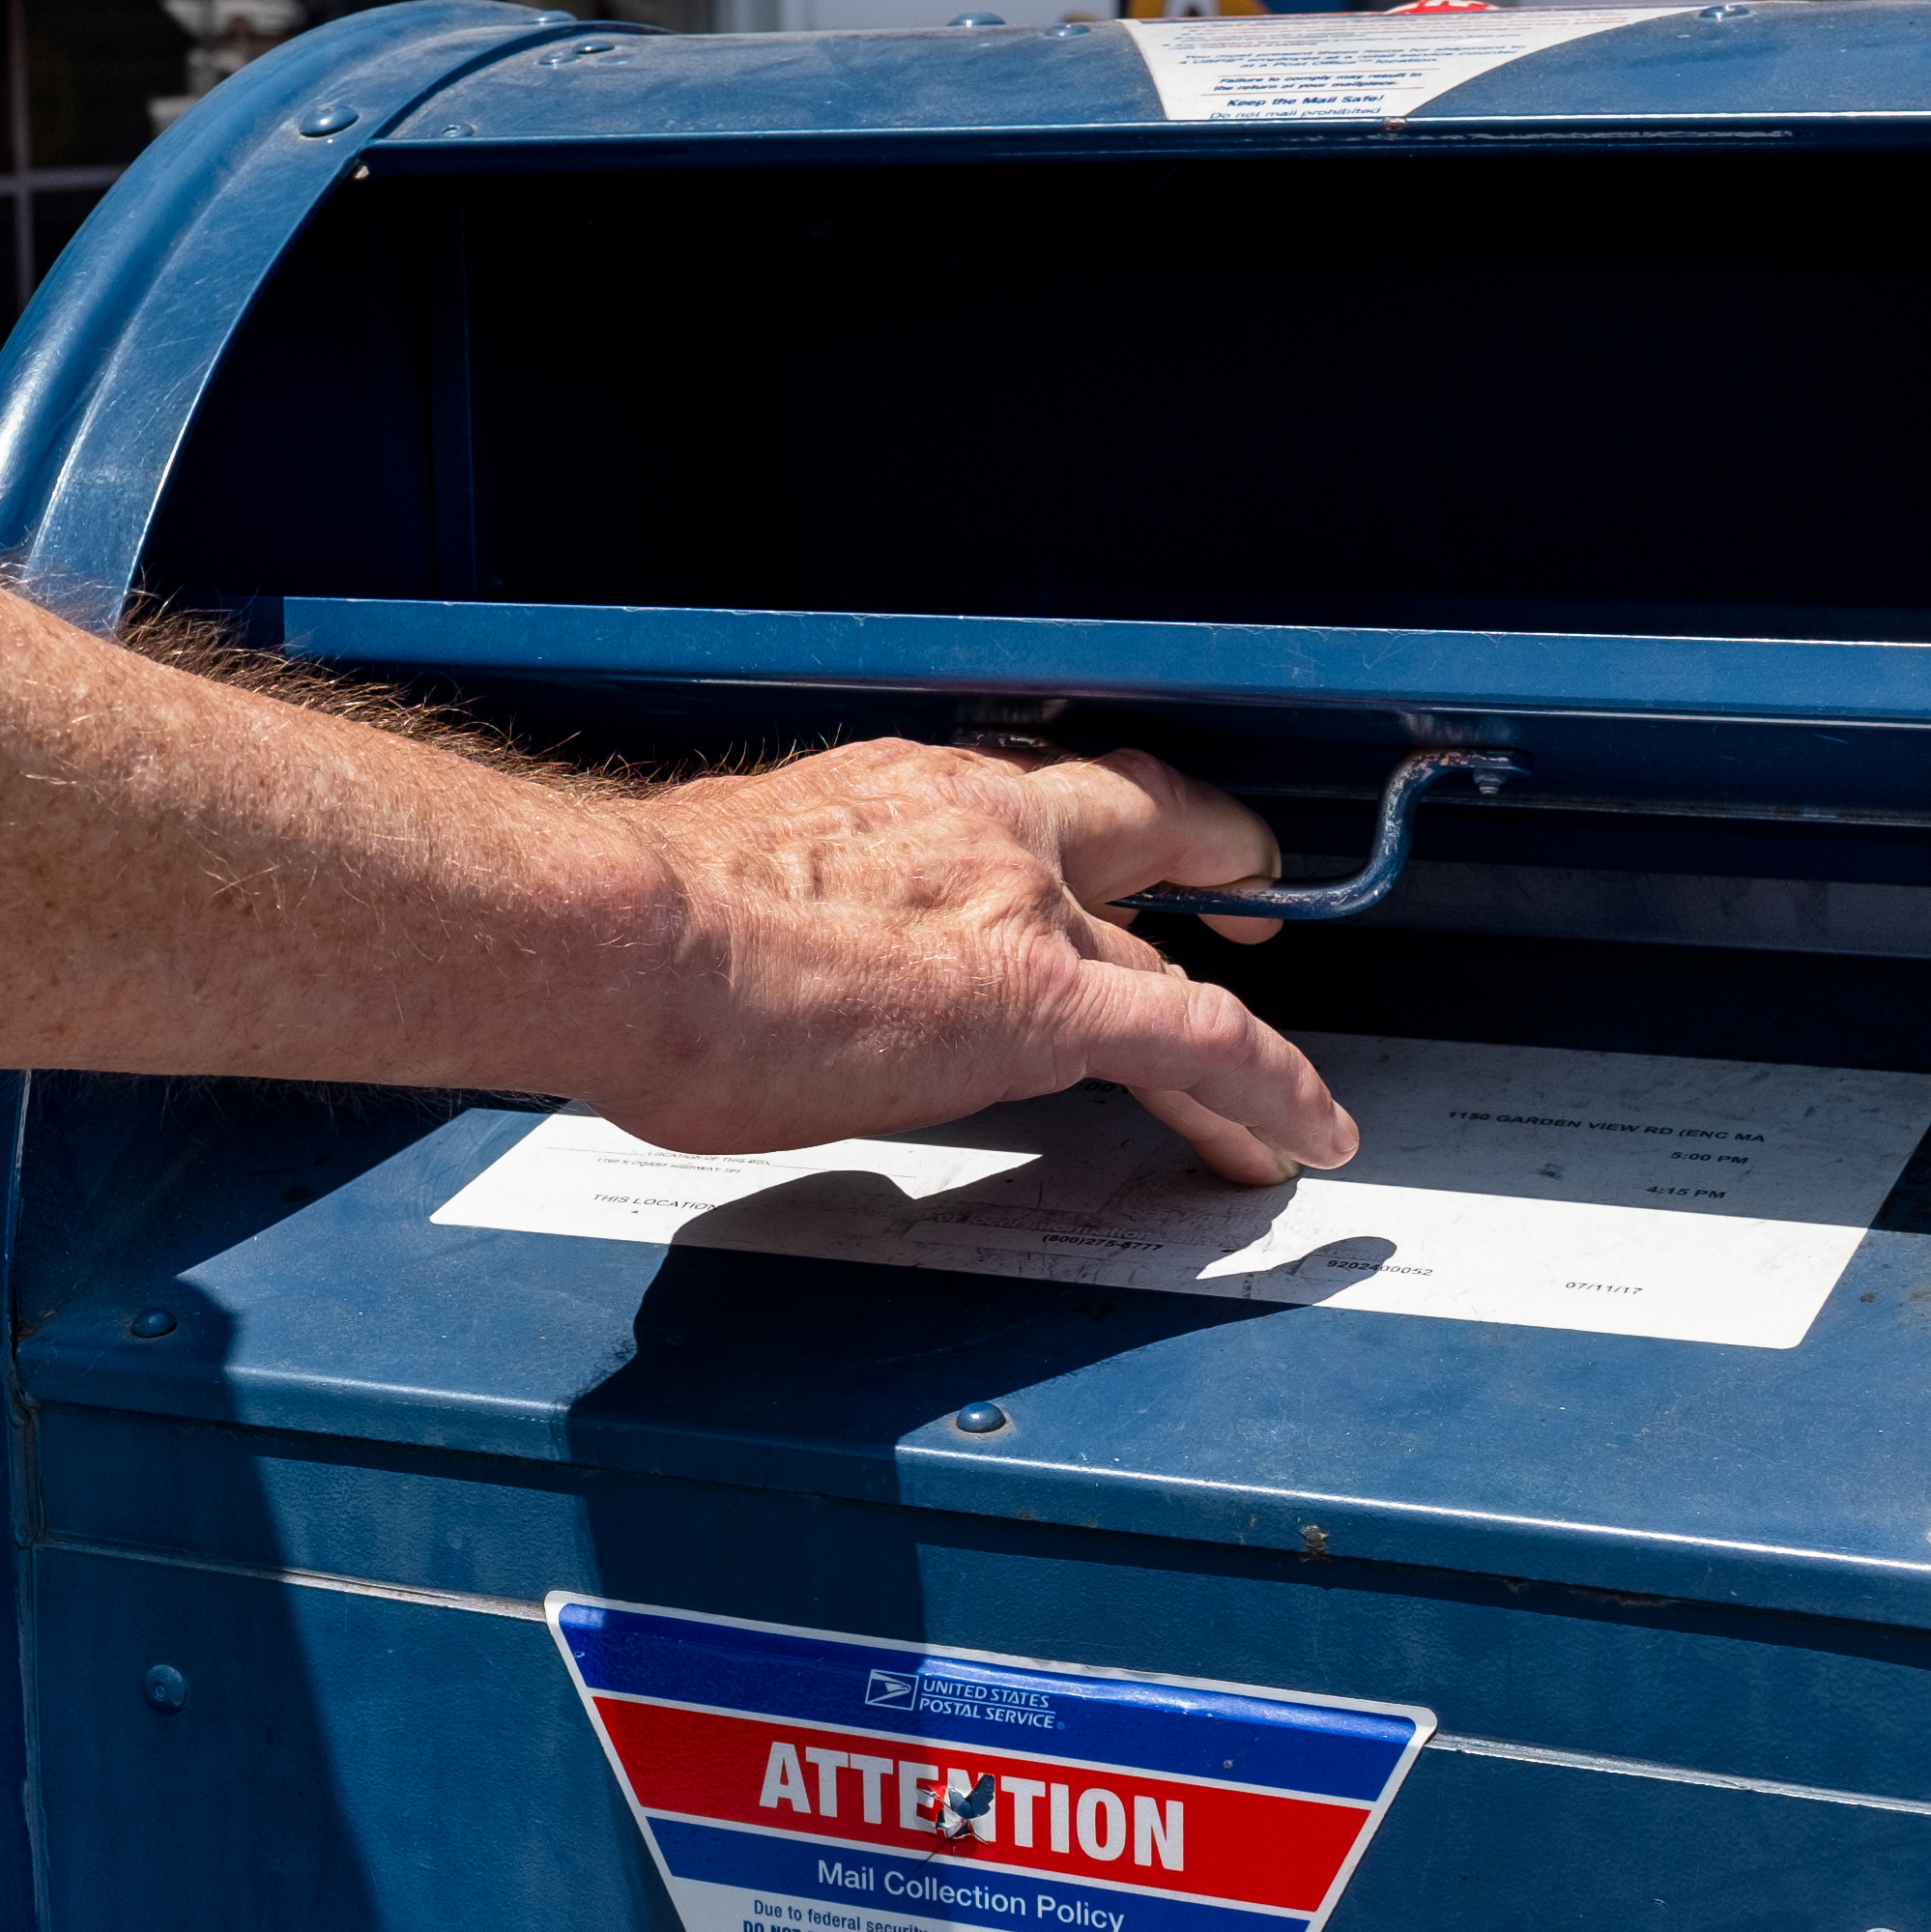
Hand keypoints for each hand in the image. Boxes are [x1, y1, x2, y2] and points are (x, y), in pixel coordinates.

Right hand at [586, 741, 1359, 1184]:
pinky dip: (1267, 1088)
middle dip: (1203, 857)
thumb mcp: (726, 888)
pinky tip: (1301, 1136)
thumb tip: (764, 977)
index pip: (1026, 806)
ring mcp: (1023, 912)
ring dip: (1237, 1024)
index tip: (1093, 855)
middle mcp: (981, 828)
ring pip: (1170, 956)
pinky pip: (1200, 1041)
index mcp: (898, 795)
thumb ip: (785, 919)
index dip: (1080, 835)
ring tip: (1285, 1095)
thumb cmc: (631, 930)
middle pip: (1136, 833)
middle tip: (1242, 887)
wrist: (629, 940)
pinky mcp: (1045, 1003)